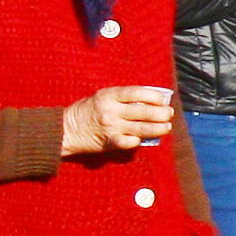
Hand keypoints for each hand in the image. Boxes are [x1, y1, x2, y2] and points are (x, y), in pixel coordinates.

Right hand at [61, 85, 176, 156]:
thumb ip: (123, 97)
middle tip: (169, 114)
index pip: (138, 93)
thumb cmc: (89, 109)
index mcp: (110, 95)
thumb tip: (150, 99)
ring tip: (167, 127)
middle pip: (144, 112)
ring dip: (159, 128)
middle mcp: (112, 110)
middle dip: (162, 114)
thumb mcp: (103, 96)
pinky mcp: (109, 142)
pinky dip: (138, 141)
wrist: (66, 128)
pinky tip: (142, 139)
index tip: (162, 100)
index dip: (154, 96)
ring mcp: (111, 127)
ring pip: (142, 129)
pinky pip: (129, 142)